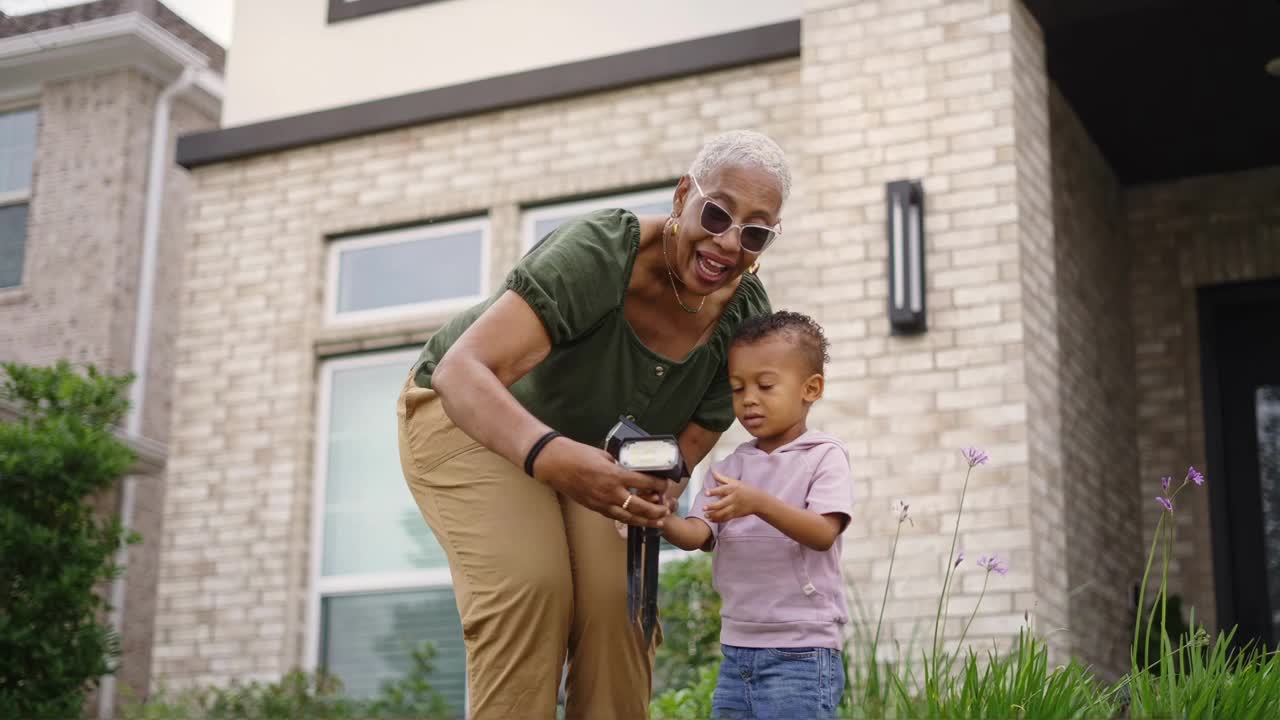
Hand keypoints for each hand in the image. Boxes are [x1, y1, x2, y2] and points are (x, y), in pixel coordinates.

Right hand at [532, 437, 669, 526]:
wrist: (556, 464)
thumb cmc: (578, 455)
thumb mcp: (605, 455)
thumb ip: (619, 465)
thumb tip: (631, 469)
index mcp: (615, 475)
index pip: (645, 483)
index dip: (659, 485)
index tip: (665, 484)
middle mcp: (611, 492)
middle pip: (641, 507)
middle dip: (656, 510)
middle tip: (666, 509)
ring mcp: (602, 503)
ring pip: (629, 517)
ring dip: (645, 521)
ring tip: (658, 522)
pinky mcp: (594, 508)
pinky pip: (615, 517)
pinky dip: (628, 519)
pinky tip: (636, 520)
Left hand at [704, 471, 767, 522]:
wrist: (758, 501)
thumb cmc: (745, 489)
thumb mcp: (735, 482)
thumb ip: (722, 478)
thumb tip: (713, 472)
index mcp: (733, 489)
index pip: (722, 490)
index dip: (714, 492)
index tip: (706, 493)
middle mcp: (734, 499)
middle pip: (722, 504)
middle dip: (712, 507)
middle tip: (703, 508)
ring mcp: (735, 508)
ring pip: (723, 513)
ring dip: (713, 515)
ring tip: (705, 515)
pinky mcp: (736, 515)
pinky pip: (726, 518)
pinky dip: (718, 520)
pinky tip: (711, 519)